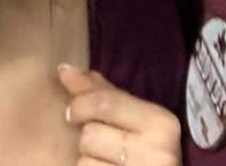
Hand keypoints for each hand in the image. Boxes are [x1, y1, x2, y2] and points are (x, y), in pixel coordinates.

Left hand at [59, 64, 181, 165]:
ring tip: (106, 160)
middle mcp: (156, 151)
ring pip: (85, 161)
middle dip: (87, 136)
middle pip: (91, 135)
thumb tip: (65, 70)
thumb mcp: (135, 116)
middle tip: (100, 141)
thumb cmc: (149, 147)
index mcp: (161, 123)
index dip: (80, 104)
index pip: (106, 103)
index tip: (71, 111)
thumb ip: (103, 92)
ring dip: (87, 159)